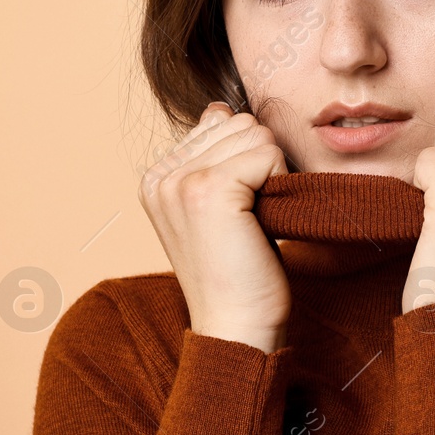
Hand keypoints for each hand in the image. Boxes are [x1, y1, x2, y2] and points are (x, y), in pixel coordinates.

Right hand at [138, 102, 291, 352]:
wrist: (237, 326)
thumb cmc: (239, 272)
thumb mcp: (219, 207)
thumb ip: (213, 155)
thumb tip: (218, 108)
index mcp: (156, 177)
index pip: (221, 122)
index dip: (249, 161)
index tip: (239, 209)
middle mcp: (159, 175)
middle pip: (241, 123)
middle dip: (262, 164)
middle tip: (251, 217)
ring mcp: (178, 180)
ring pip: (256, 134)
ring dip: (272, 174)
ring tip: (254, 219)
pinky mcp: (207, 188)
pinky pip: (268, 153)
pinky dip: (278, 183)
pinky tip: (261, 221)